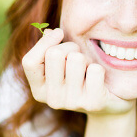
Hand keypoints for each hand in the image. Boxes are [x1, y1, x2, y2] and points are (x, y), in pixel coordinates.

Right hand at [21, 28, 135, 113]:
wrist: (107, 105)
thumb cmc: (81, 78)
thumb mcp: (62, 66)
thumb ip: (51, 49)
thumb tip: (49, 32)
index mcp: (39, 90)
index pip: (29, 62)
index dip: (44, 42)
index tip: (59, 32)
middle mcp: (53, 100)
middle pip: (54, 54)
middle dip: (70, 47)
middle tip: (79, 56)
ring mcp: (72, 103)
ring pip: (76, 59)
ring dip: (86, 58)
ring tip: (88, 69)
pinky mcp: (93, 103)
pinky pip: (95, 69)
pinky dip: (99, 68)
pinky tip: (99, 79)